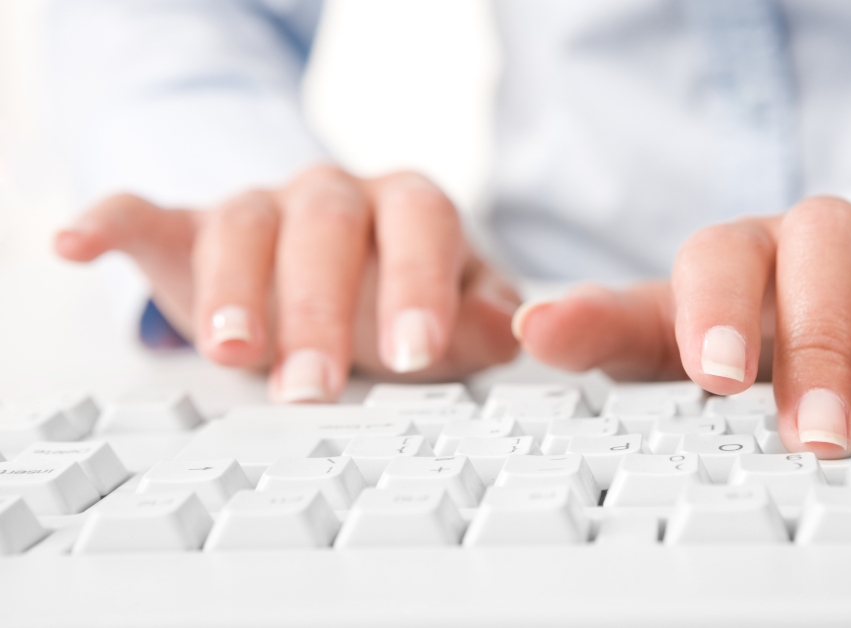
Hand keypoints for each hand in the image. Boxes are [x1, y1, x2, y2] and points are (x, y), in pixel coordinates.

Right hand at [54, 165, 520, 401]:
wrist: (337, 268)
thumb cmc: (401, 297)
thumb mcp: (453, 314)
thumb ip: (482, 321)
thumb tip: (507, 332)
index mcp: (408, 208)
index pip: (420, 226)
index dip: (417, 283)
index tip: (416, 350)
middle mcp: (334, 196)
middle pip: (324, 226)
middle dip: (318, 305)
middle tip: (313, 384)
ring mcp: (261, 207)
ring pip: (241, 224)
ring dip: (234, 286)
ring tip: (231, 352)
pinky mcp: (190, 229)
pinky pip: (145, 211)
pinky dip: (111, 222)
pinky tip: (76, 244)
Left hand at [514, 197, 850, 457]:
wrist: (850, 333)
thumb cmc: (757, 341)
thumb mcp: (676, 346)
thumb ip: (613, 337)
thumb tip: (526, 328)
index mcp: (745, 254)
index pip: (720, 252)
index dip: (719, 307)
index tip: (717, 376)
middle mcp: (825, 241)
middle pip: (820, 253)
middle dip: (819, 341)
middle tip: (817, 433)